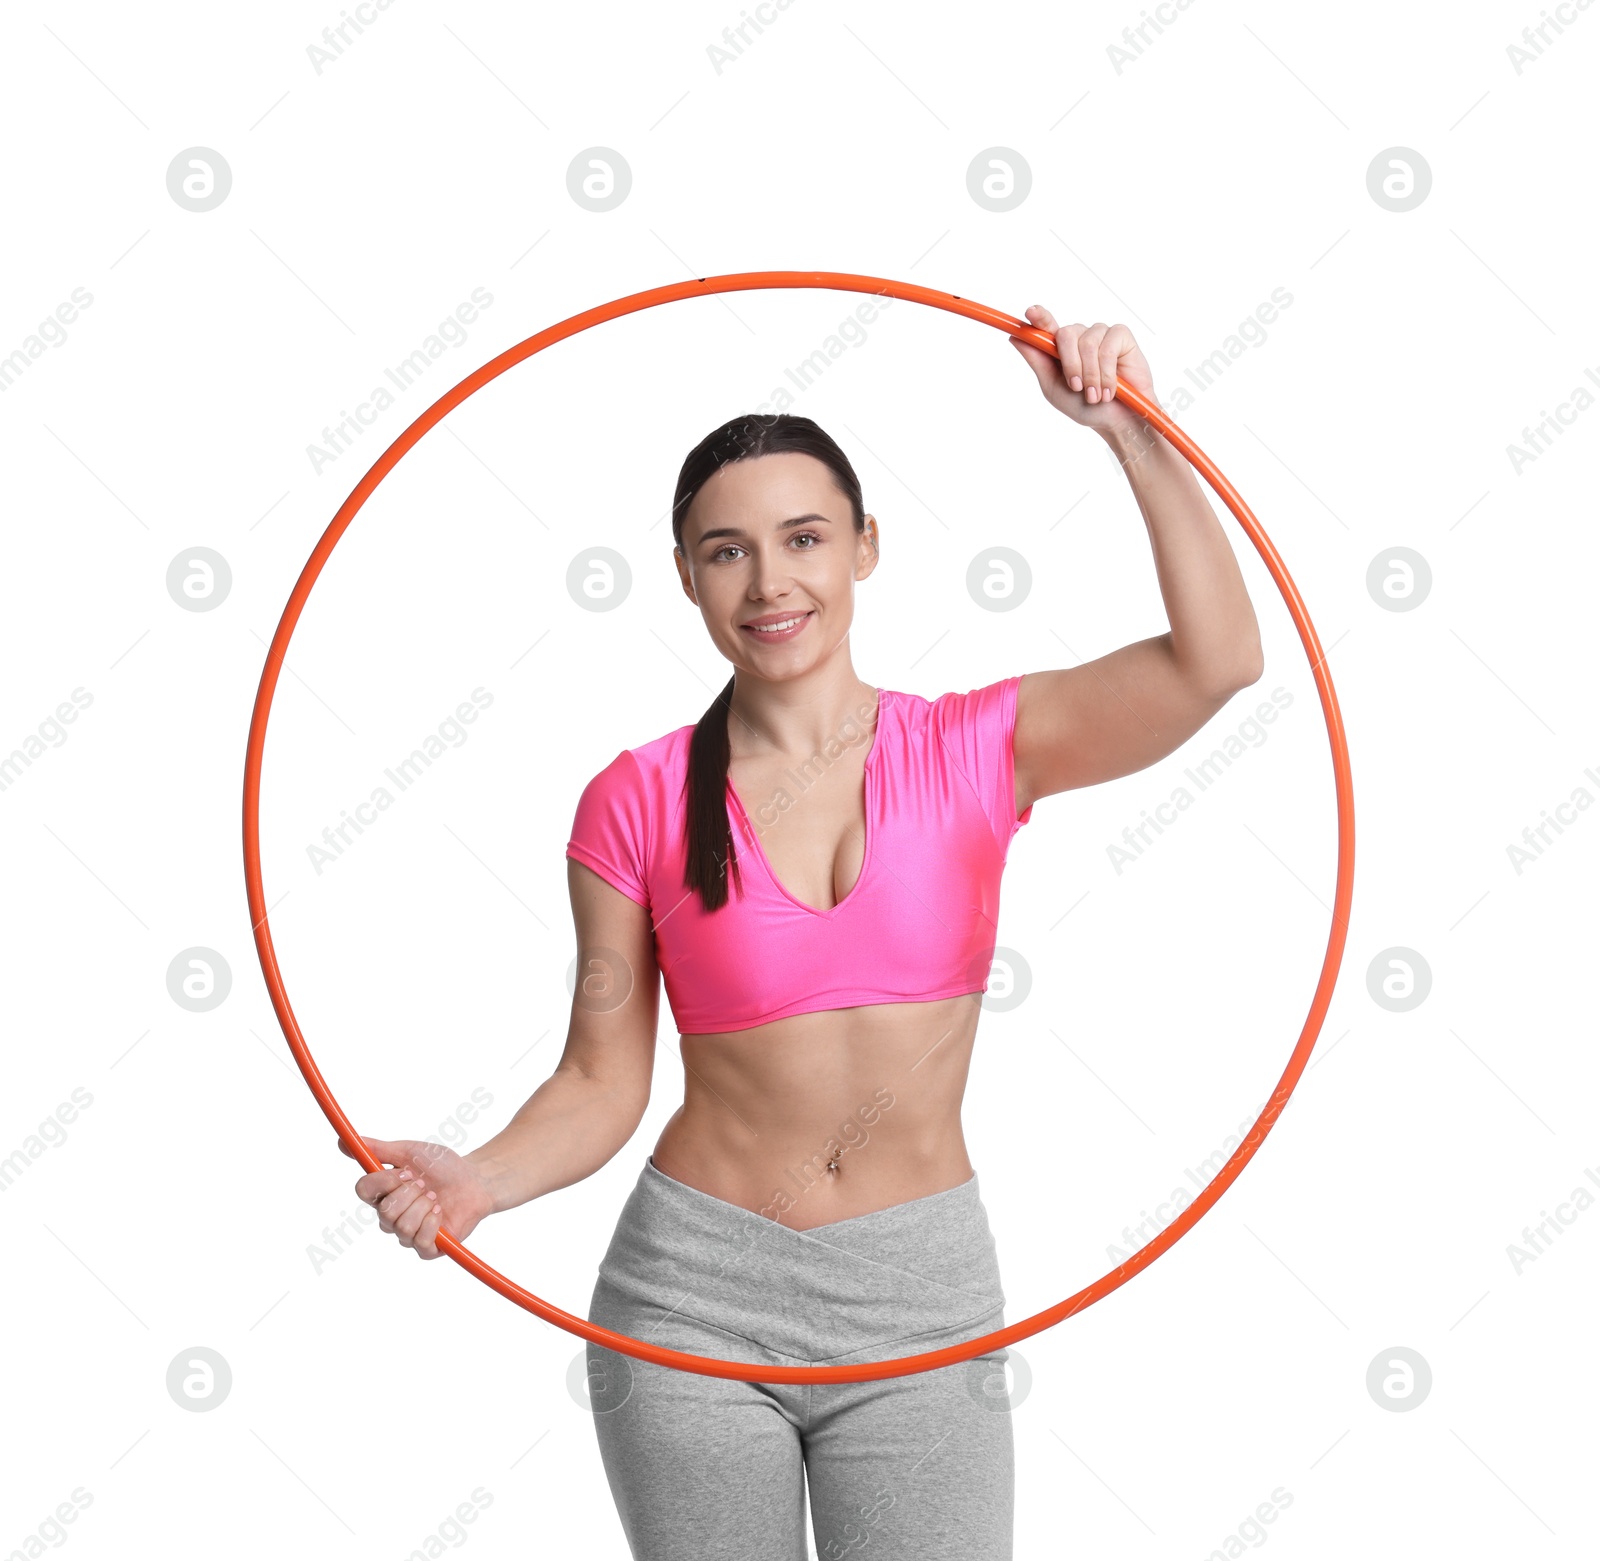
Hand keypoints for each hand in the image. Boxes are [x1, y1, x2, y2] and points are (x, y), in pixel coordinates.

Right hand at [339, 1134, 494, 1260]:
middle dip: (411, 1193)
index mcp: (382, 1193)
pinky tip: (440, 1213)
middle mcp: (390, 1216)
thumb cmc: (442, 1166)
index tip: (406, 1171)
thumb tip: (343, 1142)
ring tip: (436, 1198)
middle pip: (385, 1210)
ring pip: (402, 1226)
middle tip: (426, 1185)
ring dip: (425, 1206)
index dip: (385, 1181)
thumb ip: (378, 1149)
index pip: (363, 1190)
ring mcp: (407, 1234)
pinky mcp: (427, 1248)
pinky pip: (420, 1242)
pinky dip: (433, 1223)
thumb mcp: (409, 1152)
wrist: (474, 1180)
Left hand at [1009, 307, 1153, 437]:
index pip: (1047, 326)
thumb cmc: (1084, 406)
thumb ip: (1038, 362)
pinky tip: (1111, 388)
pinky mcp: (1121, 335)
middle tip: (1078, 389)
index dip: (1040, 317)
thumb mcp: (1054, 388)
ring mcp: (1100, 333)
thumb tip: (1015, 338)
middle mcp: (1080, 336)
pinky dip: (1107, 373)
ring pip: (1087, 343)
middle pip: (1066, 334)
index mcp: (1060, 348)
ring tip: (1096, 395)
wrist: (1116, 420)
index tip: (1031, 312)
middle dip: (1071, 366)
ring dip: (1091, 376)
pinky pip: (1108, 347)